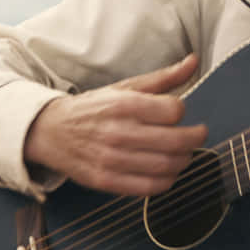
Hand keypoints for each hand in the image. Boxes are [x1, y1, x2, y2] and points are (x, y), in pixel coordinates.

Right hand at [23, 54, 208, 196]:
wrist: (51, 132)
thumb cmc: (94, 108)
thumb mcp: (125, 87)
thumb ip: (163, 77)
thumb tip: (193, 61)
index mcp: (123, 104)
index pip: (173, 111)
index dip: (182, 112)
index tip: (178, 113)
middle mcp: (118, 132)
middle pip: (175, 142)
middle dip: (195, 139)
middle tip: (197, 135)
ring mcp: (111, 159)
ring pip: (166, 166)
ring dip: (184, 161)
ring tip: (183, 153)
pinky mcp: (106, 181)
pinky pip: (149, 187)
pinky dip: (167, 181)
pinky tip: (167, 171)